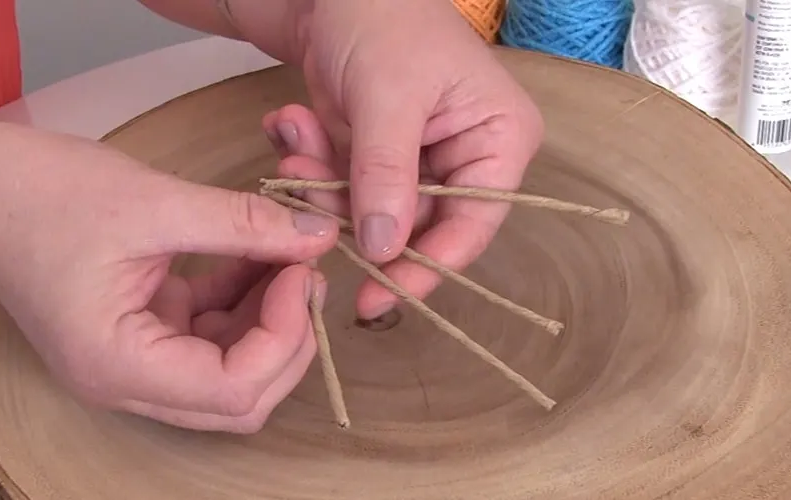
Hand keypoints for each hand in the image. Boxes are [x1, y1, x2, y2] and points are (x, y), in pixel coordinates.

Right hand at [0, 120, 338, 432]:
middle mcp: (127, 379)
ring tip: (288, 255)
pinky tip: (259, 255)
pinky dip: (243, 299)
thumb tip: (317, 235)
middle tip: (306, 272)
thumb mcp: (154, 202)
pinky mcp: (143, 330)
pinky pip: (210, 331)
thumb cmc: (43, 194)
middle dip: (287, 340)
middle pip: (239, 397)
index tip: (300, 272)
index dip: (285, 337)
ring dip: (270, 318)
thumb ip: (242, 224)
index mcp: (118, 364)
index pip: (233, 390)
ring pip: (231, 367)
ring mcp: (136, 358)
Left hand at [260, 0, 543, 319]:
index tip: (377, 298)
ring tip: (295, 142)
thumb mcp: (389, 99)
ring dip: (324, 186)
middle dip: (354, 212)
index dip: (426, 266)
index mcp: (499, 141)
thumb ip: (388, 177)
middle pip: (417, 225)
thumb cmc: (384, 21)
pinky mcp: (377, 156)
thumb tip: (386, 252)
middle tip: (305, 182)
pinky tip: (291, 127)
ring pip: (372, 212)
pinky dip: (314, 168)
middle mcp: (467, 158)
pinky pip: (346, 189)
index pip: (471, 225)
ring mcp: (420, 159)